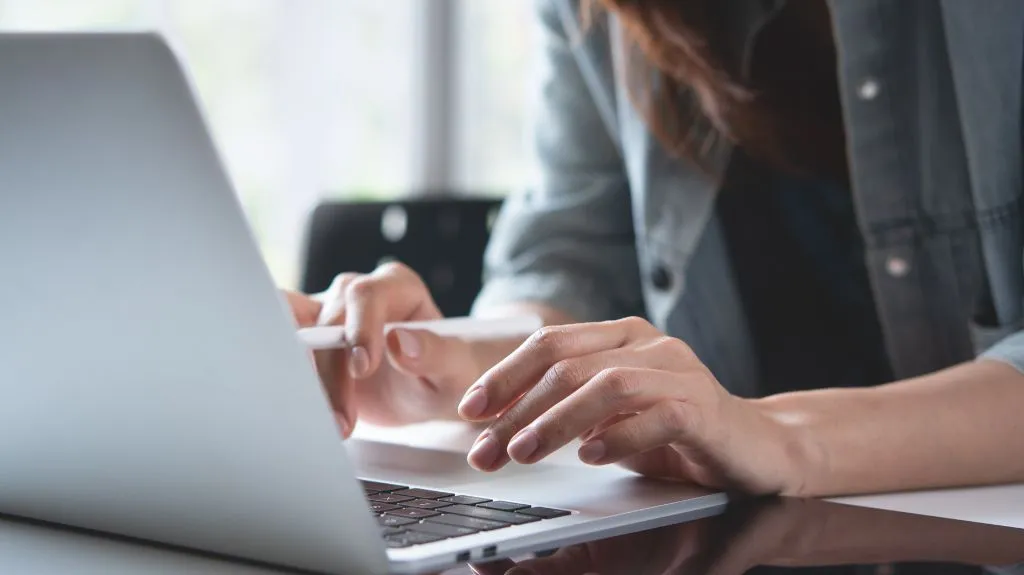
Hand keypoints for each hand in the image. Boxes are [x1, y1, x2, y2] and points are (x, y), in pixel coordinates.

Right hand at [284, 263, 490, 434]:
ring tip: (323, 422)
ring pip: (293, 331)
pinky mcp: (308, 341)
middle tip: (343, 419)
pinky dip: (289, 383)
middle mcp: (357, 294)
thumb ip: (435, 352)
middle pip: (326, 318)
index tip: (362, 368)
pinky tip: (305, 414)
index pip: (366, 295)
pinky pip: (284, 353)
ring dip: (301, 379)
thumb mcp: (455, 368)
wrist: (428, 393)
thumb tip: (400, 342)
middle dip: (329, 372)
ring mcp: (328, 315)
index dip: (359, 328)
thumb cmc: (448, 374)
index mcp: (397, 287)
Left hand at [457, 317, 808, 494]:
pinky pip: (658, 416)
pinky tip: (592, 457)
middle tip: (487, 448)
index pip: (550, 344)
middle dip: (519, 409)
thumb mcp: (610, 416)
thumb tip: (495, 429)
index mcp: (619, 335)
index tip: (471, 409)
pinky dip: (620, 437)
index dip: (504, 375)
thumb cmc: (674, 431)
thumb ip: (565, 410)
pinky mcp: (706, 407)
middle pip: (569, 366)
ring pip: (608, 386)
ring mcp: (679, 372)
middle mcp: (648, 344)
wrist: (756, 445)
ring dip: (558, 422)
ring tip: (524, 452)